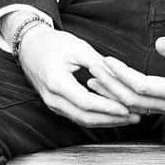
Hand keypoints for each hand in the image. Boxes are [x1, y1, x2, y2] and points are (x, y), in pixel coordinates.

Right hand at [17, 26, 140, 128]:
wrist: (30, 46)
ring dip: (106, 121)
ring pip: (82, 120)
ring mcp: (53, 104)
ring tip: (128, 118)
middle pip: (85, 117)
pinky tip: (112, 115)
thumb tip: (122, 78)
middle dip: (111, 119)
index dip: (108, 107)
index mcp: (56, 82)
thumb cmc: (52, 43)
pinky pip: (78, 116)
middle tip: (134, 117)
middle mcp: (52, 98)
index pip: (86, 102)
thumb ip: (99, 64)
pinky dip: (96, 117)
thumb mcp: (78, 48)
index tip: (127, 108)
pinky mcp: (56, 105)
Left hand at [89, 37, 164, 115]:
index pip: (142, 86)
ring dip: (112, 95)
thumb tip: (160, 43)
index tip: (107, 61)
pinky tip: (109, 89)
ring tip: (92, 81)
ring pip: (134, 106)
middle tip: (92, 70)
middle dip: (110, 86)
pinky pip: (140, 106)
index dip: (122, 74)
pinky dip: (122, 98)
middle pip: (133, 100)